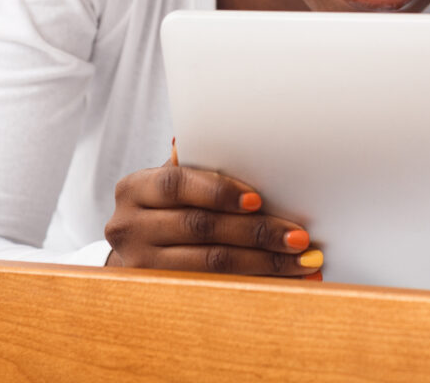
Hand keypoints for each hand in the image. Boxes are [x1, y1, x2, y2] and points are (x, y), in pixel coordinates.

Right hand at [104, 148, 321, 277]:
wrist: (136, 254)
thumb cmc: (167, 209)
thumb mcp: (172, 185)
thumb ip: (197, 166)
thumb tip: (237, 135)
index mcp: (134, 189)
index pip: (177, 184)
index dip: (218, 191)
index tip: (258, 200)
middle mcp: (128, 227)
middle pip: (199, 227)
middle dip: (255, 232)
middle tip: (298, 237)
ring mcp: (139, 264)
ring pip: (209, 264)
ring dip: (262, 263)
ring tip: (300, 262)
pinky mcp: (157, 294)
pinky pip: (214, 289)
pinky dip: (254, 283)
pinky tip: (283, 281)